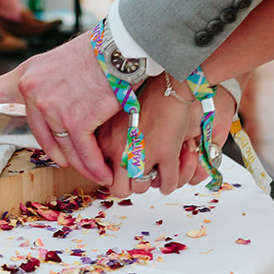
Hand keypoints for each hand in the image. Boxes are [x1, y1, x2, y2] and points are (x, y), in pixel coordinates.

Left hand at [0, 31, 118, 184]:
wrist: (121, 47)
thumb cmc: (100, 55)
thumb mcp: (61, 65)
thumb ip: (49, 88)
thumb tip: (56, 116)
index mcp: (26, 76)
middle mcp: (32, 91)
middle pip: (40, 136)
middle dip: (61, 152)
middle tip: (78, 160)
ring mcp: (51, 105)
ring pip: (63, 147)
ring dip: (82, 163)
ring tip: (97, 169)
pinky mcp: (74, 118)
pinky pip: (82, 151)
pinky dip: (94, 164)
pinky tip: (102, 171)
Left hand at [95, 76, 237, 197]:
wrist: (169, 84)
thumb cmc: (147, 97)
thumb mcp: (117, 118)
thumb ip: (112, 139)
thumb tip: (112, 161)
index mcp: (106, 140)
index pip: (101, 175)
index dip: (115, 178)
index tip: (124, 174)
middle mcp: (120, 150)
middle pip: (120, 189)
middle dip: (132, 185)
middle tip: (142, 175)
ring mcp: (142, 153)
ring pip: (143, 188)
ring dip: (152, 182)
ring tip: (158, 171)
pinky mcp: (165, 152)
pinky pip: (167, 183)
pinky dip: (171, 183)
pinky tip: (172, 173)